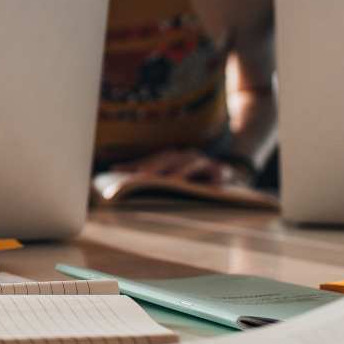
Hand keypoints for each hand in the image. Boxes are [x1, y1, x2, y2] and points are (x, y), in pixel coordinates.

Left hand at [107, 148, 251, 187]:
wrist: (227, 173)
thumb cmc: (193, 178)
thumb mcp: (173, 177)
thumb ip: (151, 177)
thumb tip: (116, 172)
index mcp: (172, 158)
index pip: (151, 160)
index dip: (135, 164)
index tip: (116, 169)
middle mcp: (186, 156)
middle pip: (168, 159)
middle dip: (154, 167)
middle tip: (141, 177)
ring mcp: (204, 162)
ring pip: (192, 163)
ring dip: (183, 171)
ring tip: (174, 180)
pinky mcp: (222, 170)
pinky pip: (219, 173)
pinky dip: (216, 178)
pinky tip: (213, 187)